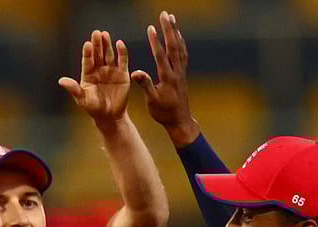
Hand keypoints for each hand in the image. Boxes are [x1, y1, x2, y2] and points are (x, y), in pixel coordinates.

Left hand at [59, 30, 130, 125]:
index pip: (87, 61)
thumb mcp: (82, 99)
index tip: (87, 44)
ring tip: (105, 34)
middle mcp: (99, 70)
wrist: (109, 116)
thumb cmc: (93, 108)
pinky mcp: (122, 74)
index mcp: (88, 75)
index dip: (87, 53)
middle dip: (97, 44)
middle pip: (98, 54)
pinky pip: (122, 61)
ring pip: (108, 55)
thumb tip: (61, 81)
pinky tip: (119, 44)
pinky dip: (121, 52)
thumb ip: (73, 89)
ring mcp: (111, 71)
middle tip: (96, 33)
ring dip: (107, 45)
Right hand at [131, 11, 199, 147]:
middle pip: (173, 46)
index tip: (151, 28)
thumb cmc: (163, 112)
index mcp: (167, 78)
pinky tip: (178, 35)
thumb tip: (135, 73)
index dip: (156, 41)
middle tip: (165, 14)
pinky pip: (183, 53)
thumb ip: (145, 85)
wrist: (180, 120)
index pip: (161, 56)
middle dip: (169, 29)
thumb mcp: (151, 101)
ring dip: (175, 31)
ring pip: (179, 47)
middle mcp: (176, 71)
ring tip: (171, 18)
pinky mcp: (182, 72)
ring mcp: (181, 71)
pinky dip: (180, 41)